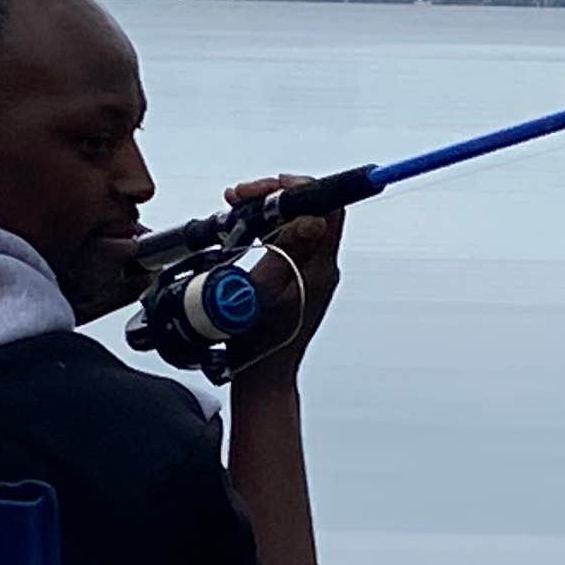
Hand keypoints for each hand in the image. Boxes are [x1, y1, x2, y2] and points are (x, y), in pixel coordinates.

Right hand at [221, 173, 341, 385]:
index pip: (329, 207)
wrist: (261, 377)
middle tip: (241, 196)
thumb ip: (288, 250)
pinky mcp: (298, 280)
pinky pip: (288, 241)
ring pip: (297, 224)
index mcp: (320, 267)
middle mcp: (321, 266)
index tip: (268, 187)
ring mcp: (311, 273)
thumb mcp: (265, 290)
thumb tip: (314, 217)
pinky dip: (266, 229)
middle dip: (276, 195)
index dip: (300, 188)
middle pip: (311, 210)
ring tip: (235, 207)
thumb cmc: (259, 344)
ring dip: (268, 210)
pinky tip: (241, 229)